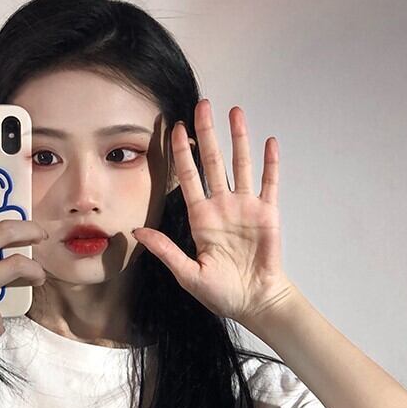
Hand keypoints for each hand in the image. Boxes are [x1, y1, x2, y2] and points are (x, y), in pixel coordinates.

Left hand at [133, 99, 296, 324]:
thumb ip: (165, 251)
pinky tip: (268, 141)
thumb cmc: (221, 292)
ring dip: (238, 138)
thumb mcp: (187, 274)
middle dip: (207, 134)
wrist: (254, 302)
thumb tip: (137, 232)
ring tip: (235, 112)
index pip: (188, 178)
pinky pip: (269, 182)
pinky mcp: (268, 213)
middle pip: (213, 162)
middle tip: (202, 105)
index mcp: (201, 218)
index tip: (174, 129)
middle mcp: (222, 206)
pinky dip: (269, 162)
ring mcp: (245, 208)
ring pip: (241, 165)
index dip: (181, 154)